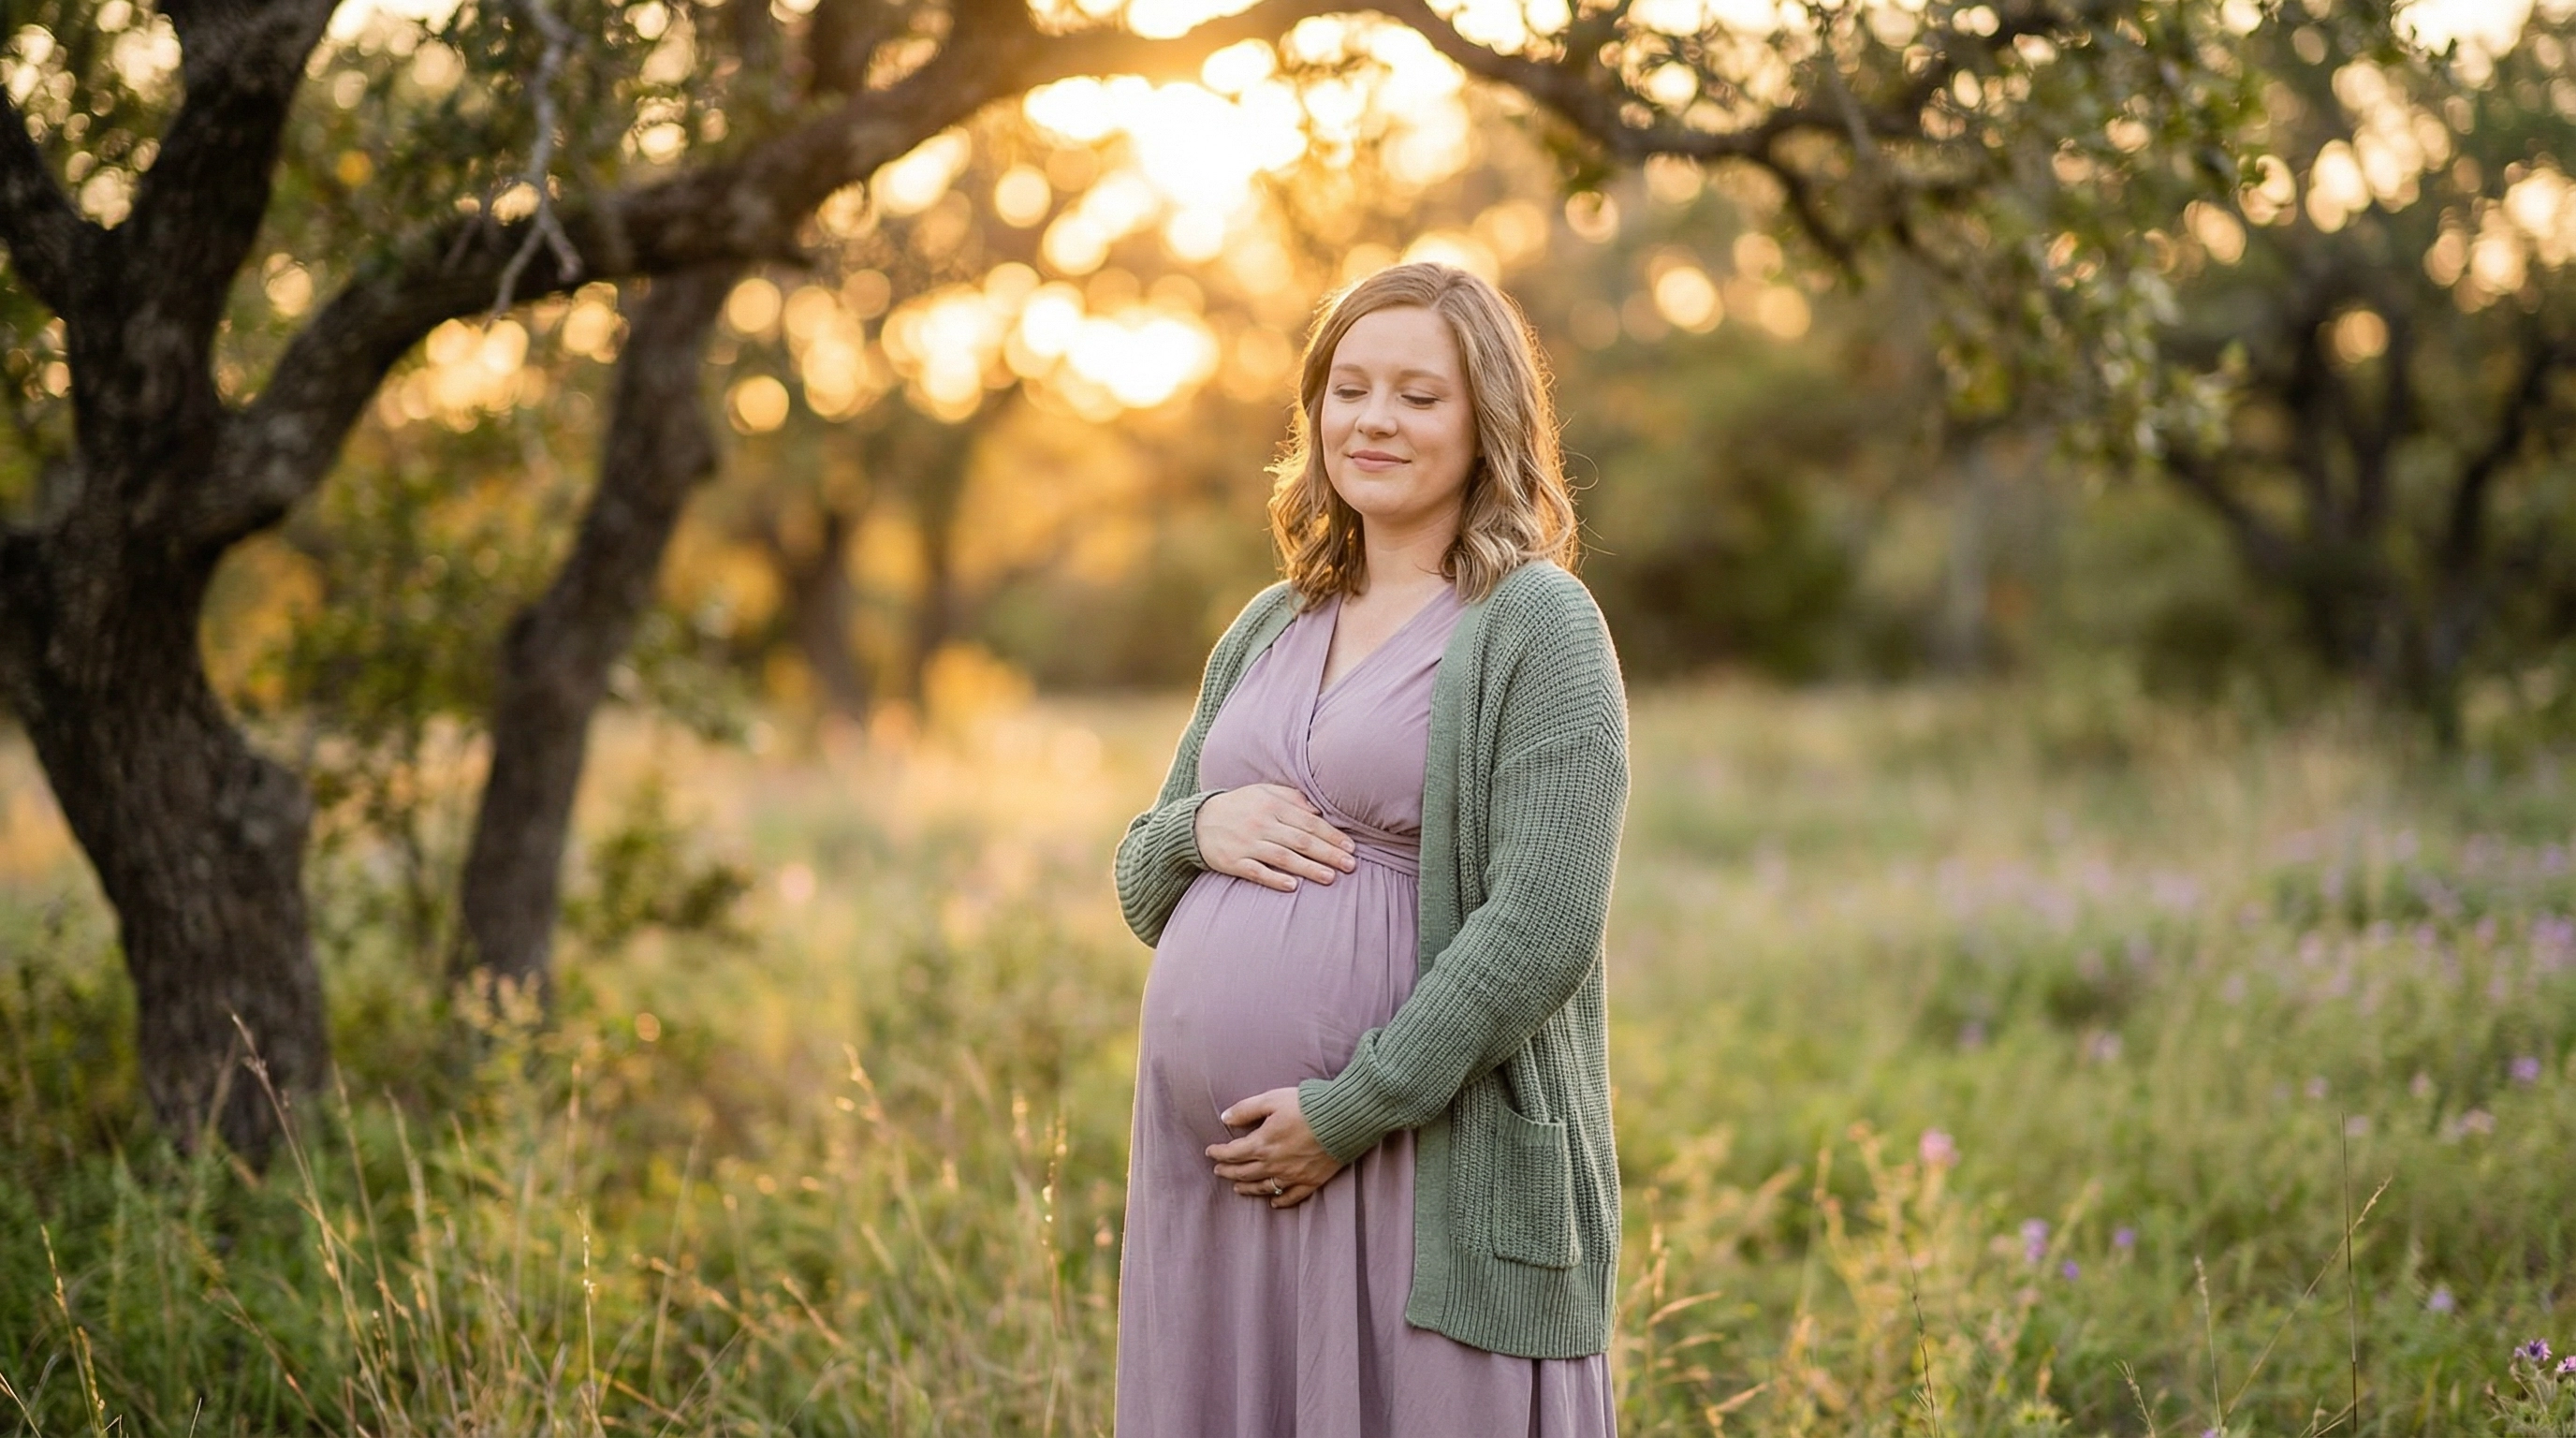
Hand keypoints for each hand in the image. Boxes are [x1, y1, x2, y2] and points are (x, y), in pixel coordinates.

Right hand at [1193, 784, 1356, 892]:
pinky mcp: (1233, 861)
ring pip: (1283, 857)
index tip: (1351, 847)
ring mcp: (1246, 843)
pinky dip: (1274, 878)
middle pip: (1301, 840)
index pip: (1309, 822)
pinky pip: (1256, 871)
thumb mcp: (1262, 792)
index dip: (1332, 835)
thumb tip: (1318, 810)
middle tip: (1351, 865)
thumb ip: (1291, 797)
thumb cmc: (1239, 806)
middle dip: (1328, 853)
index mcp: (1272, 805)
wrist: (1197, 822)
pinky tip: (1292, 886)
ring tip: (1330, 878)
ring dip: (1308, 868)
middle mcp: (1261, 823)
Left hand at [1208, 1087, 1342, 1207]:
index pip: (1233, 1153)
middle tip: (1218, 1170)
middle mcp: (1274, 1164)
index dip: (1219, 1153)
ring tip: (1237, 1188)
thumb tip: (1225, 1117)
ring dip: (1247, 1188)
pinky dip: (1279, 1201)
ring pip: (1263, 1187)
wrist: (1344, 1119)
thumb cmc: (1307, 1105)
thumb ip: (1246, 1109)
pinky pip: (1291, 1196)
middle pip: (1244, 1172)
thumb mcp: (1272, 1099)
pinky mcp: (1311, 1181)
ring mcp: (1292, 1175)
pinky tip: (1272, 1203)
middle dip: (1228, 1171)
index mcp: (1262, 1143)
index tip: (1210, 1152)